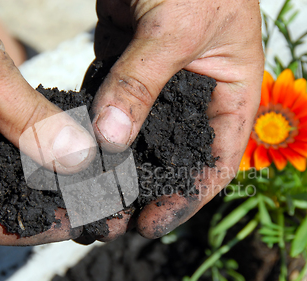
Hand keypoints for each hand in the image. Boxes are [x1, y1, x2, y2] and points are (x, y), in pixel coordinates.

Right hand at [0, 1, 97, 244]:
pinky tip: (69, 156)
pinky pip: (5, 148)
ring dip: (44, 186)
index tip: (73, 225)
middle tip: (91, 210)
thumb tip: (76, 158)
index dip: (26, 229)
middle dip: (42, 211)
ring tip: (89, 190)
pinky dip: (37, 155)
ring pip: (0, 179)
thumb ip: (28, 119)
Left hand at [88, 0, 263, 240]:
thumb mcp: (176, 29)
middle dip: (146, 189)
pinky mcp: (128, 65)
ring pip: (139, 134)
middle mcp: (196, 96)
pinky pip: (111, 103)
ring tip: (88, 194)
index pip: (215, 163)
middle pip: (173, 157)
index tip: (151, 225)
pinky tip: (74, 149)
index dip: (187, 198)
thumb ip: (142, 83)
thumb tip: (110, 139)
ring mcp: (160, 82)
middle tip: (111, 218)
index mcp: (231, 95)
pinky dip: (95, 125)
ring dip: (116, 164)